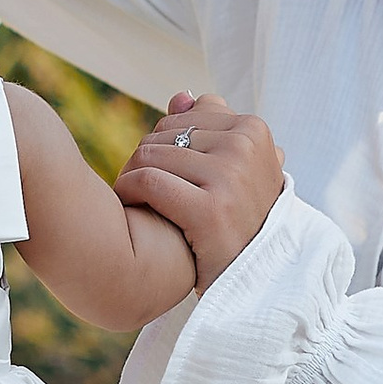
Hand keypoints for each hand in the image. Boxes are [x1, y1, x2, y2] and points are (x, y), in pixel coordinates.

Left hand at [114, 94, 284, 287]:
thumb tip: (180, 96)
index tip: (164, 178)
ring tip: (139, 205)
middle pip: (162, 135)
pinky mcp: (211, 209)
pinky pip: (147, 181)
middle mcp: (246, 147)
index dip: (162, 147)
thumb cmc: (235, 226)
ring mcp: (231, 177)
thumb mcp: (233, 173)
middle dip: (145, 163)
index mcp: (254, 130)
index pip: (181, 118)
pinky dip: (128, 194)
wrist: (247, 287)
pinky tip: (131, 211)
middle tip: (146, 195)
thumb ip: (209, 129)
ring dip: (132, 179)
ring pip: (149, 156)